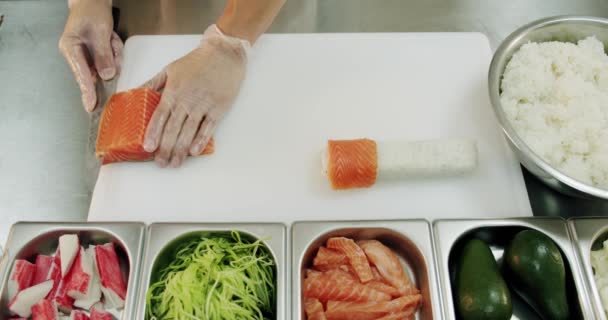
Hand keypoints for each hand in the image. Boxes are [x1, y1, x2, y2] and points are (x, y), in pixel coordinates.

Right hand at [59, 0, 122, 111]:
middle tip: (109, 42)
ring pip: (106, 66)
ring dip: (113, 52)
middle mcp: (75, 54)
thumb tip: (106, 75)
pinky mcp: (95, 56)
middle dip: (109, 58)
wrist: (92, 2)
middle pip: (96, 71)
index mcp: (70, 48)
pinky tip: (111, 39)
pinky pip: (110, 61)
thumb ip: (103, 54)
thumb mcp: (100, 32)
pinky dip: (114, 50)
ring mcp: (85, 56)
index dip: (87, 90)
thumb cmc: (91, 12)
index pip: (81, 74)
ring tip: (109, 36)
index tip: (91, 105)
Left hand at [142, 25, 248, 167]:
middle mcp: (187, 100)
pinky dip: (201, 140)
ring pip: (189, 131)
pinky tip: (194, 151)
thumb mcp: (169, 69)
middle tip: (160, 163)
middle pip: (173, 128)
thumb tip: (134, 93)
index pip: (160, 116)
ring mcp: (203, 105)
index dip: (153, 133)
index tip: (148, 148)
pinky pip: (208, 127)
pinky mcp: (218, 108)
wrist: (223, 54)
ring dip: (181, 149)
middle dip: (165, 148)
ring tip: (175, 163)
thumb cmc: (196, 62)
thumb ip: (152, 83)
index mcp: (173, 91)